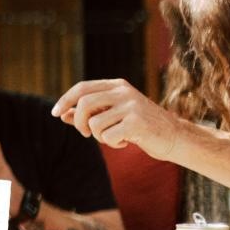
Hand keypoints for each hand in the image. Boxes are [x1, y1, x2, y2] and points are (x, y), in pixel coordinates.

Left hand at [52, 79, 189, 159]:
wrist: (173, 136)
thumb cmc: (139, 126)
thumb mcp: (113, 115)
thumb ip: (89, 113)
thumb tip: (61, 114)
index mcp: (117, 85)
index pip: (82, 88)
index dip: (65, 100)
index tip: (55, 113)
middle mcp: (124, 91)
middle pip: (84, 103)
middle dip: (78, 122)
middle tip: (85, 133)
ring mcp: (131, 106)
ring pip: (94, 123)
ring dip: (98, 136)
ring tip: (113, 137)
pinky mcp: (137, 122)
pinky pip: (108, 136)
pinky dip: (112, 143)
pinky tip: (125, 142)